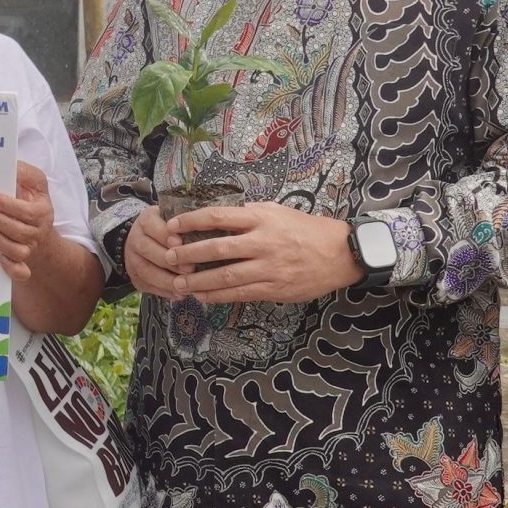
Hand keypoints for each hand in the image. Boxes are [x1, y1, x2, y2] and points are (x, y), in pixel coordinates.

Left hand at [0, 164, 58, 280]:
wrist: (44, 234)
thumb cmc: (34, 205)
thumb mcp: (37, 185)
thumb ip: (27, 174)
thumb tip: (13, 165)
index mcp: (42, 212)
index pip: (26, 211)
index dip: (6, 204)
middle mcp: (37, 232)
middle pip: (18, 231)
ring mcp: (30, 249)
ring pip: (16, 250)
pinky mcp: (23, 263)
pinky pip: (20, 272)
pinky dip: (11, 268)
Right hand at [123, 206, 188, 299]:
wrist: (147, 241)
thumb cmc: (171, 230)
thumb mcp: (177, 221)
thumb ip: (187, 225)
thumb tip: (206, 236)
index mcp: (145, 220)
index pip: (151, 225)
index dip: (165, 235)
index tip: (181, 243)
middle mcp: (134, 238)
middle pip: (147, 249)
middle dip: (170, 261)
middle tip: (190, 269)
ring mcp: (132, 259)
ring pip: (146, 271)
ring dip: (167, 280)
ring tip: (187, 286)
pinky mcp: (135, 277)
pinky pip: (147, 286)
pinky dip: (165, 292)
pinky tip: (180, 294)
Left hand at [174, 203, 361, 306]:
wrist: (339, 254)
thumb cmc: (306, 229)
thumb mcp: (278, 211)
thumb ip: (249, 214)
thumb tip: (218, 216)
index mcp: (262, 218)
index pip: (218, 216)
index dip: (191, 221)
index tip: (171, 226)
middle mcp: (263, 242)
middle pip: (217, 248)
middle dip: (188, 254)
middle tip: (167, 257)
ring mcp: (269, 267)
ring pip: (226, 276)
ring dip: (198, 280)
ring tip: (178, 282)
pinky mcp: (274, 288)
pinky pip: (240, 294)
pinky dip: (218, 296)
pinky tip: (202, 296)